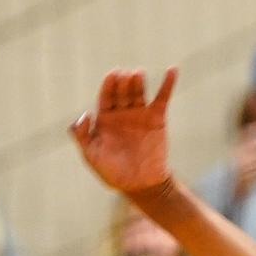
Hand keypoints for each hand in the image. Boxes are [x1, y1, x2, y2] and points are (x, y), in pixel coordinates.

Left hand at [70, 68, 177, 195]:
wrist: (140, 184)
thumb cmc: (113, 172)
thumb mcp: (92, 156)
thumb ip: (83, 137)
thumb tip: (84, 115)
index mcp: (105, 119)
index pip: (106, 97)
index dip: (108, 85)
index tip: (112, 76)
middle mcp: (122, 113)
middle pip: (122, 92)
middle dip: (123, 83)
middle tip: (125, 76)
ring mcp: (140, 114)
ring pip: (138, 93)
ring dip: (138, 82)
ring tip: (137, 74)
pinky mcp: (157, 118)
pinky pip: (162, 98)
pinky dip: (167, 85)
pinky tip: (172, 70)